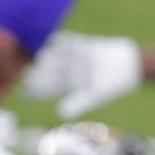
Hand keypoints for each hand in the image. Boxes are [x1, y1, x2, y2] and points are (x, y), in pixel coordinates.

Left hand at [23, 31, 141, 118]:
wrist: (129, 66)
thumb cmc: (111, 85)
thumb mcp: (96, 96)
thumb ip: (78, 103)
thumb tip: (60, 113)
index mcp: (64, 86)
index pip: (42, 88)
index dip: (32, 88)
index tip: (26, 87)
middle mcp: (64, 72)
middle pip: (44, 71)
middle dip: (37, 71)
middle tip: (32, 70)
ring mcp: (71, 58)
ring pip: (52, 55)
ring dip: (47, 54)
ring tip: (43, 55)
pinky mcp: (80, 45)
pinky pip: (66, 40)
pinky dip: (60, 40)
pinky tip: (55, 40)